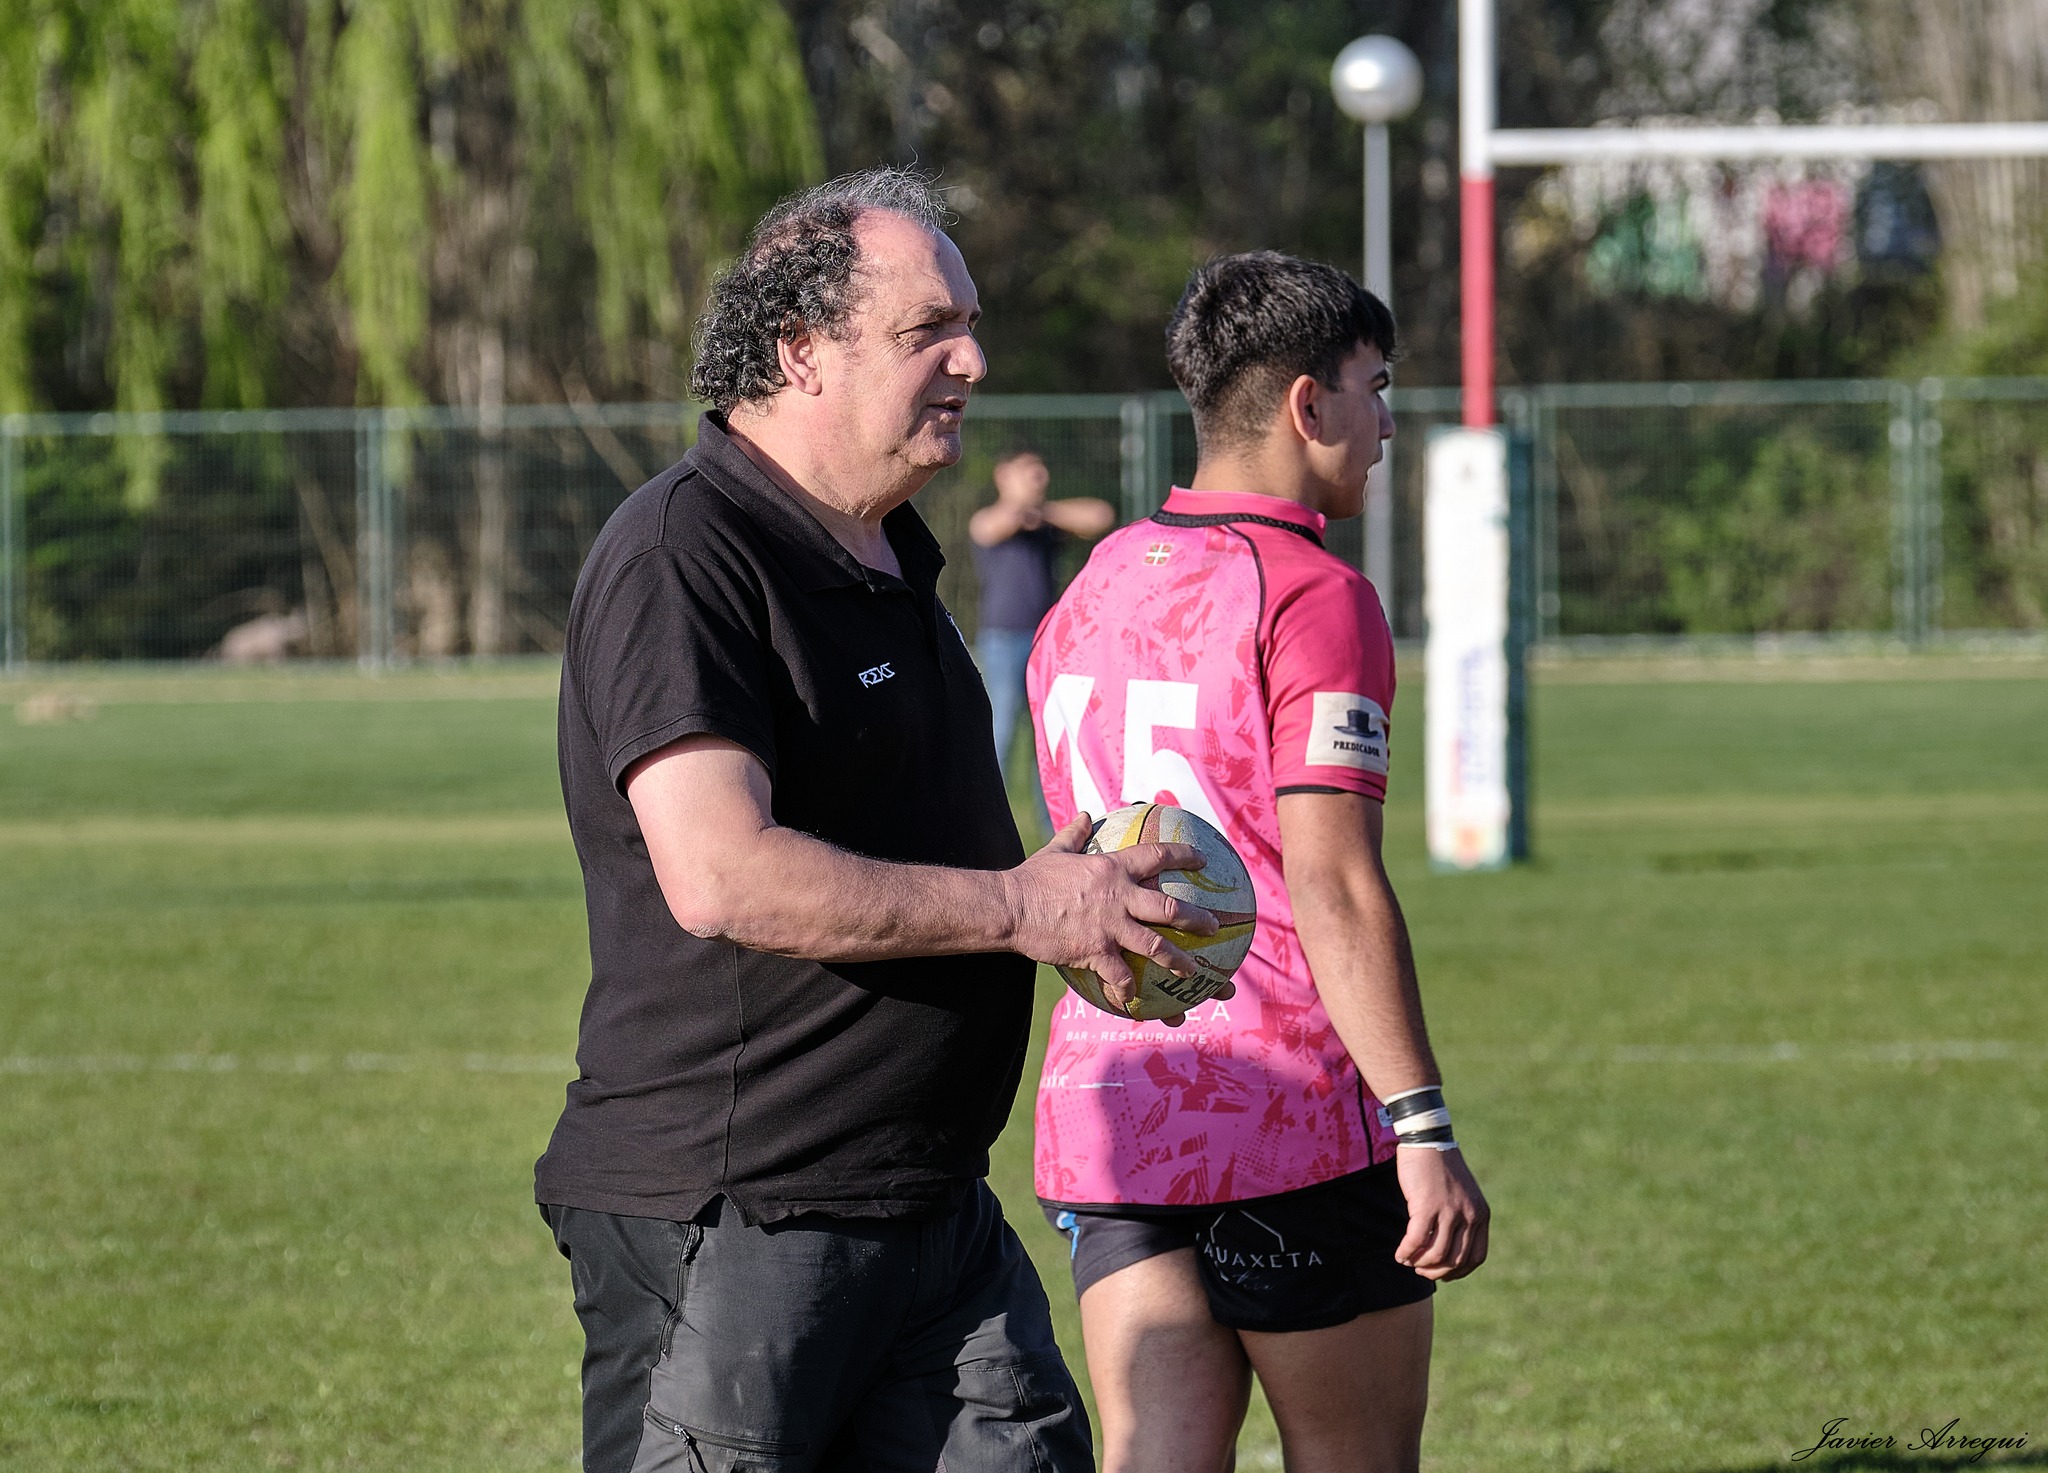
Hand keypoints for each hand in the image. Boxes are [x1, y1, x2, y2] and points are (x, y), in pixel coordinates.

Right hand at [1002, 812, 1229, 1024]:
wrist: (1011, 908)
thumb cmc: (1031, 878)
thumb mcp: (1055, 850)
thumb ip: (1075, 834)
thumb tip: (1086, 816)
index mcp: (1112, 868)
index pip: (1156, 857)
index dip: (1183, 855)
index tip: (1202, 859)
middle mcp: (1118, 897)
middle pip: (1168, 907)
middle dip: (1196, 918)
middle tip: (1214, 926)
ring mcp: (1108, 927)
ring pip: (1155, 946)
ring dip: (1177, 961)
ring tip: (1193, 973)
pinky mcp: (1094, 952)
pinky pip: (1119, 977)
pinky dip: (1129, 992)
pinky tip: (1136, 1006)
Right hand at [1393, 1146, 1489, 1280]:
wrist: (1427, 1141)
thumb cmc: (1440, 1169)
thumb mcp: (1461, 1196)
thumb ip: (1461, 1219)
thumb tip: (1447, 1250)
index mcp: (1480, 1214)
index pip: (1476, 1257)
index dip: (1459, 1272)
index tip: (1443, 1274)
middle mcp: (1469, 1215)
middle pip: (1456, 1260)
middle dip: (1436, 1271)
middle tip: (1421, 1270)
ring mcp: (1449, 1211)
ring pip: (1436, 1254)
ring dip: (1420, 1263)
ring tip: (1408, 1261)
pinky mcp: (1427, 1205)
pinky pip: (1417, 1240)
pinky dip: (1407, 1252)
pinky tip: (1400, 1254)